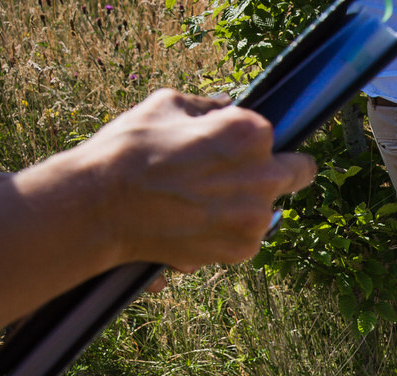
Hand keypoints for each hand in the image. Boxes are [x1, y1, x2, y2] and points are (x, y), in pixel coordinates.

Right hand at [80, 89, 316, 271]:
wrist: (100, 207)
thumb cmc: (130, 150)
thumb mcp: (167, 105)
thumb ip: (208, 108)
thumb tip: (226, 107)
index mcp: (251, 133)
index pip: (276, 137)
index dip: (254, 144)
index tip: (238, 151)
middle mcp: (265, 176)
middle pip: (295, 174)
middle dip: (271, 173)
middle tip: (236, 179)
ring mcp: (257, 217)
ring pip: (265, 209)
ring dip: (243, 207)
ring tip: (197, 204)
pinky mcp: (243, 248)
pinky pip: (245, 237)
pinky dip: (226, 233)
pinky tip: (192, 224)